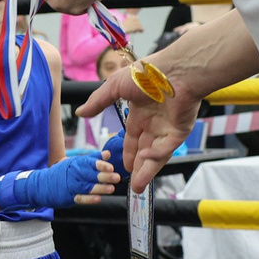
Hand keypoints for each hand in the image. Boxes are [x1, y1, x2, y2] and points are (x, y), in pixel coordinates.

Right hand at [0, 145, 120, 210]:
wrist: (41, 185)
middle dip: (104, 176)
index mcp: (75, 164)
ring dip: (100, 188)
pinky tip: (98, 199)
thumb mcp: (75, 162)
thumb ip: (92, 158)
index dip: (100, 164)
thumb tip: (108, 154)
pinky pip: (79, 198)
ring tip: (111, 189)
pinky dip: (89, 199)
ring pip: (87, 187)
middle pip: (90, 175)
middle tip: (117, 177)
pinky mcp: (68, 197)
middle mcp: (73, 174)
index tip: (111, 166)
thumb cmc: (62, 173)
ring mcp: (70, 186)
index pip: (89, 162)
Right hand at [77, 69, 198, 192]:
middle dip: (137, 168)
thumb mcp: (115, 86)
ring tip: (136, 187)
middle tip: (129, 184)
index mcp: (140, 113)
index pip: (132, 138)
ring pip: (155, 156)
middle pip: (144, 151)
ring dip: (146, 171)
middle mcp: (154, 123)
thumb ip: (98, 102)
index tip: (122, 166)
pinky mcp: (179, 132)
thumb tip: (80, 112)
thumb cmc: (145, 73)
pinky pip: (166, 150)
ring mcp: (167, 129)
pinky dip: (155, 159)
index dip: (127, 152)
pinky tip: (144, 165)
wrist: (173, 71)